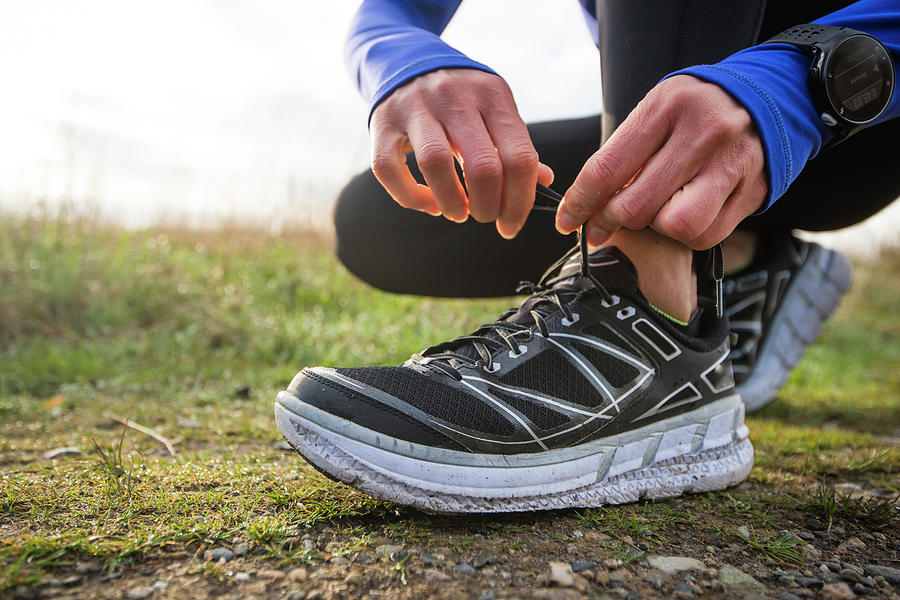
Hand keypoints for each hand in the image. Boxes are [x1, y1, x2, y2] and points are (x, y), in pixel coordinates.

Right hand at [370, 69, 553, 237]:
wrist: (406, 59)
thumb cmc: (459, 97)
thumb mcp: (493, 108)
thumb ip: (515, 145)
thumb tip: (544, 183)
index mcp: (491, 95)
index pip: (519, 156)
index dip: (521, 200)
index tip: (512, 223)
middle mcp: (453, 96)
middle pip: (482, 166)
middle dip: (488, 206)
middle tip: (485, 216)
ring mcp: (415, 107)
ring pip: (436, 164)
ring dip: (451, 202)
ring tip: (457, 213)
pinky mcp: (381, 123)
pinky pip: (389, 170)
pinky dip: (410, 197)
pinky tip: (428, 203)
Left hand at [556, 75, 766, 249]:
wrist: (769, 99)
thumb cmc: (696, 110)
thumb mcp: (657, 112)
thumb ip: (623, 154)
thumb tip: (586, 207)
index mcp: (667, 107)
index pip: (607, 169)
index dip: (580, 203)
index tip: (567, 221)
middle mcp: (702, 134)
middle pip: (636, 206)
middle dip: (610, 222)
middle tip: (604, 223)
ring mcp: (731, 165)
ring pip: (674, 226)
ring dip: (655, 228)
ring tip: (655, 210)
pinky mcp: (752, 192)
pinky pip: (705, 235)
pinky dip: (687, 235)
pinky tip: (685, 214)